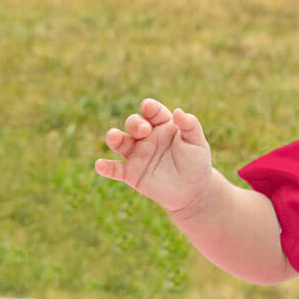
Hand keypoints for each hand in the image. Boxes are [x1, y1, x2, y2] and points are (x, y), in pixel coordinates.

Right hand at [94, 99, 212, 213]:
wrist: (193, 191)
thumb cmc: (196, 163)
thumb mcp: (198, 143)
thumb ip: (190, 126)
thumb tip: (179, 111)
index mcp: (162, 125)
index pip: (152, 111)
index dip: (149, 108)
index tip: (149, 108)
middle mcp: (146, 137)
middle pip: (133, 123)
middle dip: (135, 123)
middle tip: (143, 131)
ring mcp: (137, 154)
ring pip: (119, 141)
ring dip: (114, 137)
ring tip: (114, 137)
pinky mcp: (131, 173)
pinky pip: (115, 169)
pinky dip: (106, 167)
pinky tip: (100, 165)